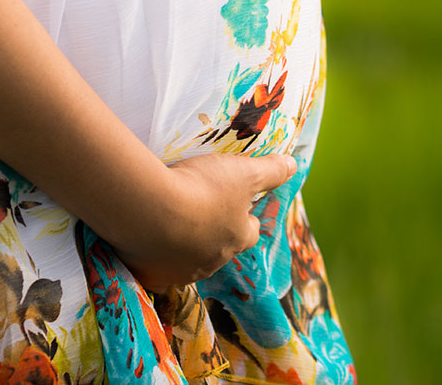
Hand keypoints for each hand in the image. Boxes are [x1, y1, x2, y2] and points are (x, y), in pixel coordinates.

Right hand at [111, 151, 296, 290]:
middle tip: (198, 207)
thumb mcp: (244, 172)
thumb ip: (271, 170)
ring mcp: (181, 272)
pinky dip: (155, 257)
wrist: (148, 208)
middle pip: (219, 248)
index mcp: (238, 239)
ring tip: (169, 220)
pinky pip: (157, 269)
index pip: (250, 231)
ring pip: (188, 260)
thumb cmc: (203, 188)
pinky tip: (147, 239)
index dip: (245, 215)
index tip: (236, 201)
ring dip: (184, 244)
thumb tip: (293, 166)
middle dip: (213, 231)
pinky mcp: (152, 276)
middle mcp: (214, 262)